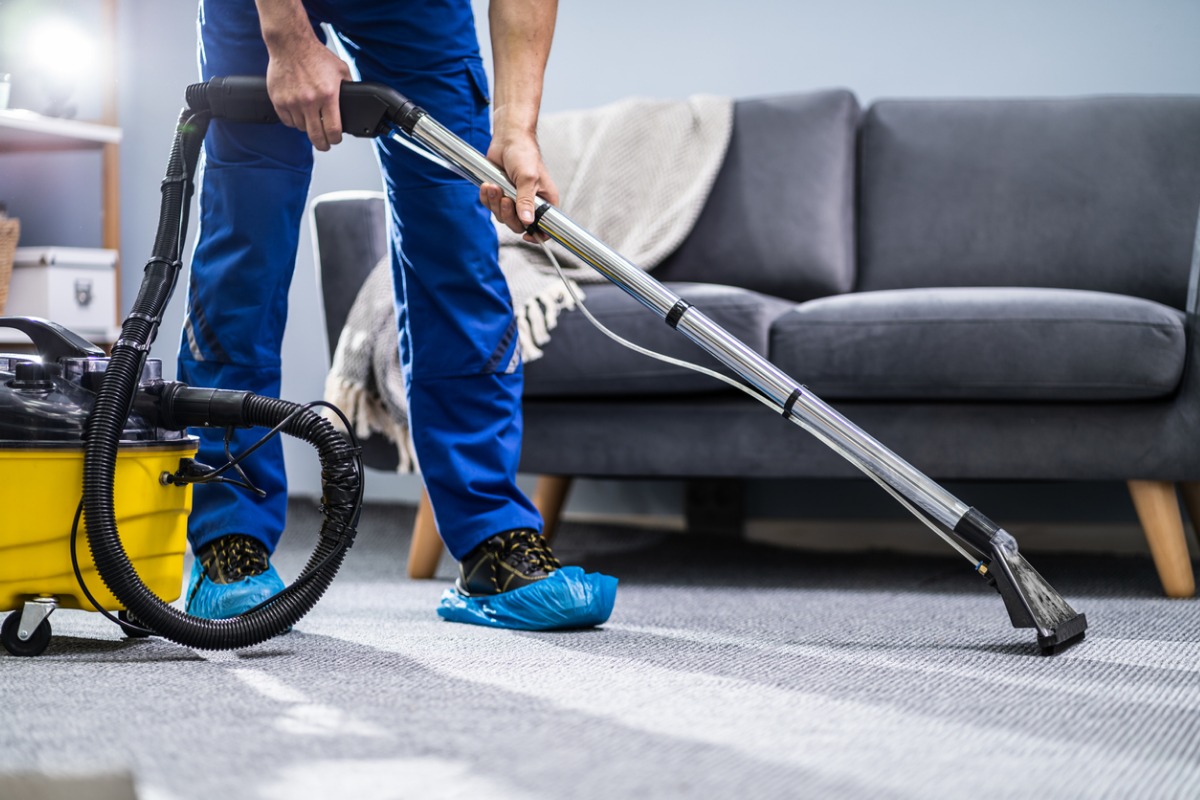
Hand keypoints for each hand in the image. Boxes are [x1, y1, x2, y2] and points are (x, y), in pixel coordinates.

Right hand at [264, 37, 351, 150]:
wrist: (290, 44)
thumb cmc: (316, 55)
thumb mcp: (341, 69)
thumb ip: (348, 86)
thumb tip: (355, 101)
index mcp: (328, 95)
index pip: (333, 130)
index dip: (335, 140)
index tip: (335, 140)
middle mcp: (309, 101)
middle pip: (316, 136)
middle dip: (322, 144)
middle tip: (324, 145)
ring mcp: (292, 101)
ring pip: (301, 128)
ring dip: (307, 128)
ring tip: (311, 121)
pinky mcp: (278, 100)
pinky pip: (287, 121)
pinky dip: (293, 121)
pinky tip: (299, 115)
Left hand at [481, 114, 558, 242]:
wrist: (507, 139)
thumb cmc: (524, 154)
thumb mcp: (528, 178)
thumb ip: (526, 200)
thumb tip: (527, 221)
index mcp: (545, 201)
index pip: (545, 227)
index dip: (537, 234)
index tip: (526, 235)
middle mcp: (531, 203)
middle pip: (519, 225)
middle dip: (508, 213)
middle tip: (505, 198)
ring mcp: (515, 200)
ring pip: (503, 216)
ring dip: (495, 203)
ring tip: (494, 186)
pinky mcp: (500, 195)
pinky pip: (491, 206)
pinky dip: (487, 198)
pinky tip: (487, 185)